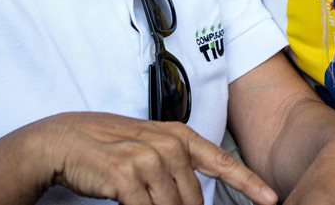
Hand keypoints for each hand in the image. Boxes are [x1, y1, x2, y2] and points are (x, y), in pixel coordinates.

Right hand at [33, 113, 277, 204]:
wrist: (63, 140)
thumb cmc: (106, 147)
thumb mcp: (147, 147)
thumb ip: (175, 165)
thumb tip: (194, 198)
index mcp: (177, 136)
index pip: (221, 160)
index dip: (249, 182)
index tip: (271, 198)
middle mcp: (167, 145)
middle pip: (193, 199)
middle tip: (157, 203)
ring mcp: (147, 158)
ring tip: (138, 199)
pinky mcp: (126, 176)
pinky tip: (128, 203)